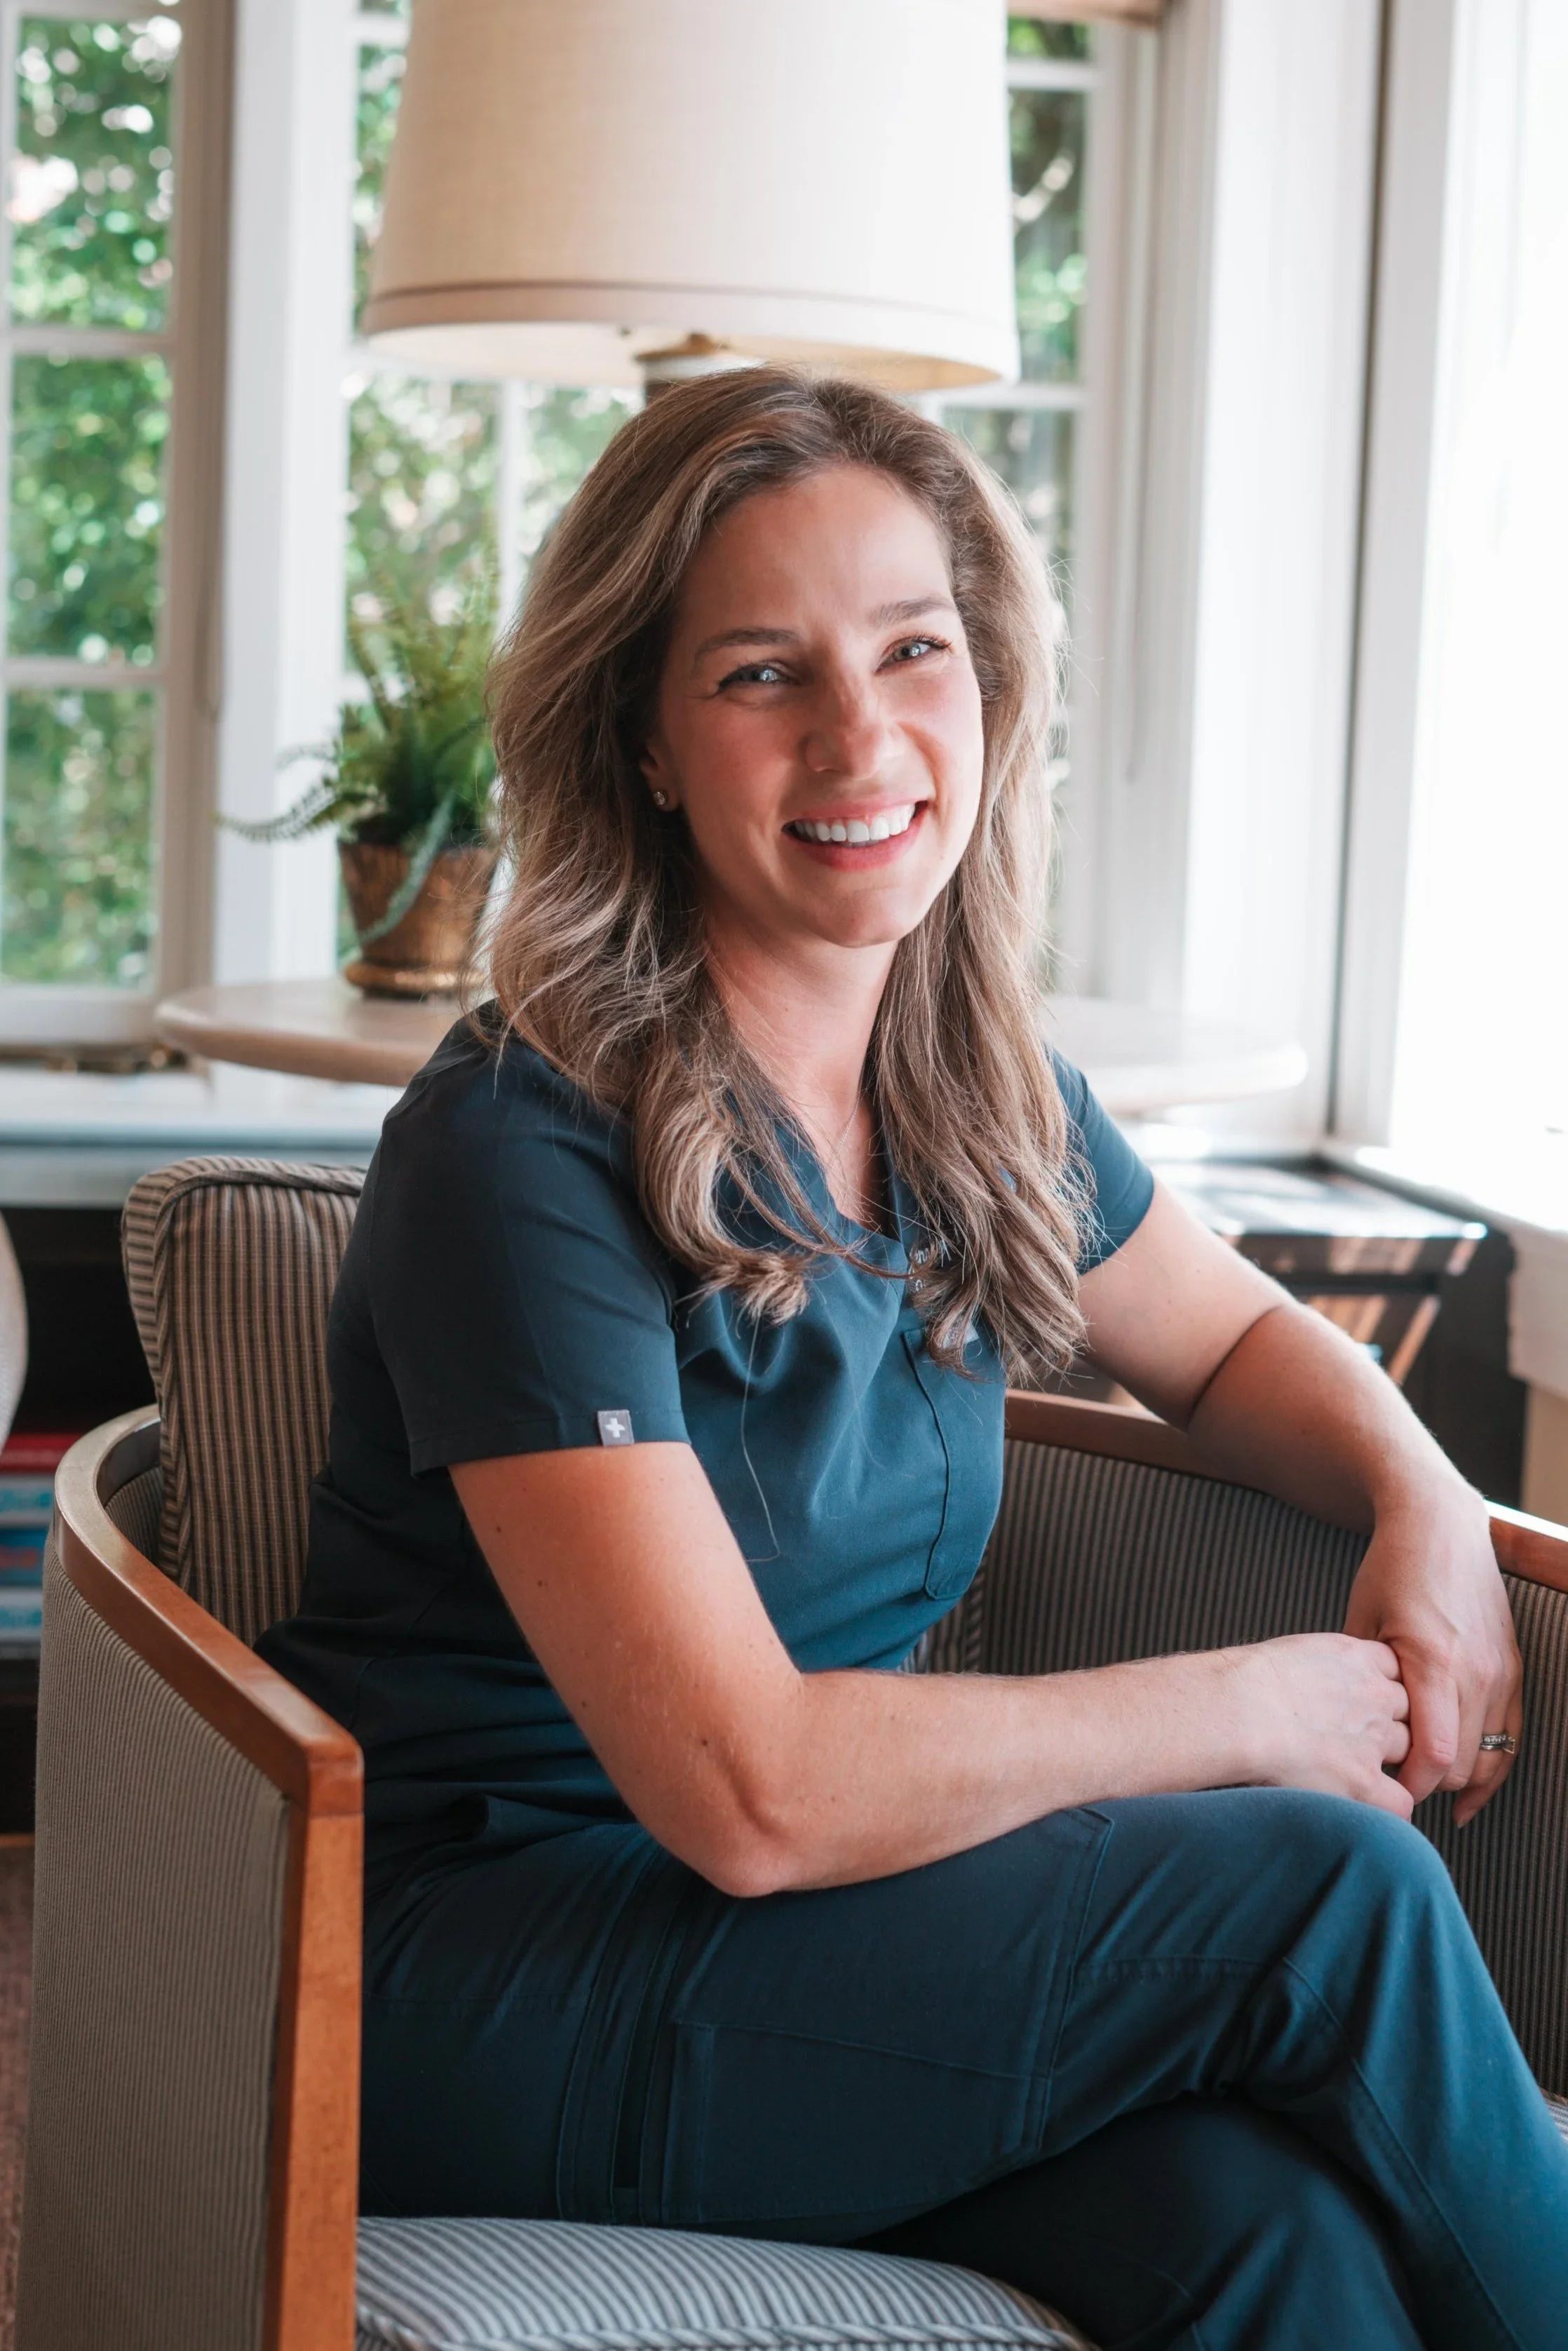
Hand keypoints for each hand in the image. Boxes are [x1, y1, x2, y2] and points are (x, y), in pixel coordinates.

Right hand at [1231, 1633, 1412, 1816]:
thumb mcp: (1294, 1654)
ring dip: (1396, 1763)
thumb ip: (1321, 1667)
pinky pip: (1401, 1801)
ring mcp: (1373, 1738)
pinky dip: (1390, 1806)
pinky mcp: (1362, 1781)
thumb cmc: (1243, 1682)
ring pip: (1412, 1753)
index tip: (1371, 1704)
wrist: (1234, 1710)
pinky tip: (1368, 1806)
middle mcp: (1375, 1695)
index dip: (1387, 1690)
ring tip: (1363, 1772)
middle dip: (1394, 1726)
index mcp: (1357, 1656)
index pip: (1399, 1671)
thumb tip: (1315, 1685)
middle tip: (1366, 1740)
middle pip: (1411, 1711)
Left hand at [1344, 1487, 1520, 1825]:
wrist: (1440, 1527)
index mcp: (1435, 1662)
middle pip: (1464, 1764)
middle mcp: (1478, 1673)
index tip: (1386, 1794)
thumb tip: (1351, 1734)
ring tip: (1431, 1792)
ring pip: (1492, 1756)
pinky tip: (1471, 1788)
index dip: (1411, 1787)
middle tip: (1395, 1785)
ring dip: (1461, 1778)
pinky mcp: (1513, 1669)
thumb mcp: (1361, 1622)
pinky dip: (1494, 1764)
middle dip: (1430, 1784)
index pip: (1435, 1756)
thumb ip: (1362, 1682)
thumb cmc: (1391, 1570)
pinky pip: (1512, 1735)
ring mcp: (1502, 1672)